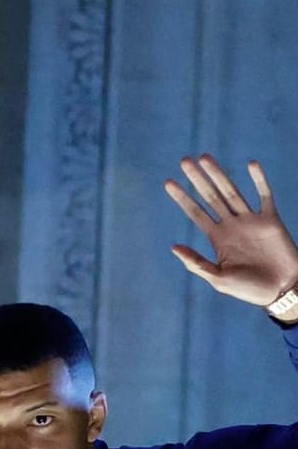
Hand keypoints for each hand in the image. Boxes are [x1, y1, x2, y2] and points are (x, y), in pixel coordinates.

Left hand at [165, 155, 297, 305]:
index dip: (182, 198)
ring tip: (205, 157)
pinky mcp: (271, 220)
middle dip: (197, 179)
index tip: (168, 182)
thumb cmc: (249, 289)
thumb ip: (196, 263)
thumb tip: (173, 246)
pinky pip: (265, 196)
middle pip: (210, 196)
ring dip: (219, 174)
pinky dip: (259, 180)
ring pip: (232, 191)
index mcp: (217, 237)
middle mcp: (232, 225)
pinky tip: (251, 164)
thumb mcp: (218, 278)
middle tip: (184, 160)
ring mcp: (251, 220)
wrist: (281, 291)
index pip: (195, 212)